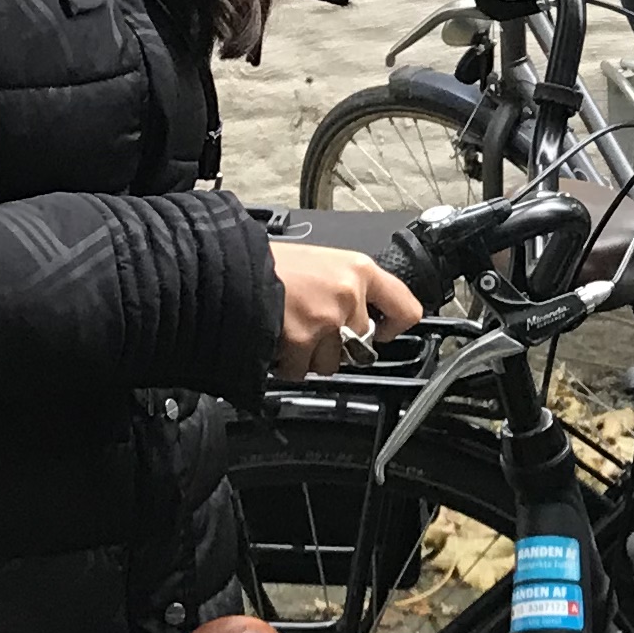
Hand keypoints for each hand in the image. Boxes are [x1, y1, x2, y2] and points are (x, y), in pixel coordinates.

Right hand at [271, 244, 422, 380]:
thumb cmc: (268, 262)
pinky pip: (300, 371)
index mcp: (358, 269)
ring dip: (309, 356)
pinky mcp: (302, 341)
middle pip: (359, 344)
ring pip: (330, 363)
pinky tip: (276, 341)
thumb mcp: (320, 261)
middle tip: (311, 327)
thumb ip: (345, 287)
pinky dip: (285, 364)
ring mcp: (327, 320)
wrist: (228, 264)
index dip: (393, 327)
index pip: (405, 308)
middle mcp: (348, 294)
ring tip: (289, 330)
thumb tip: (357, 314)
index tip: (382, 331)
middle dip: (335, 344)